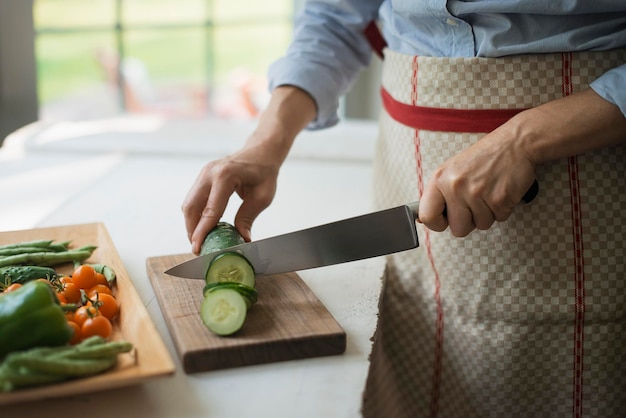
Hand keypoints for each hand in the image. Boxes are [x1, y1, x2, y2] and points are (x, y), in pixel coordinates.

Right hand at [182, 86, 316, 253]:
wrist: (261, 152)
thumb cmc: (264, 172)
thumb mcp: (263, 197)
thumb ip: (248, 217)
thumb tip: (241, 239)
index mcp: (225, 176)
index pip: (210, 210)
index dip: (203, 231)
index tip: (197, 247)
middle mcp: (209, 173)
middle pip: (191, 207)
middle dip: (192, 230)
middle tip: (197, 248)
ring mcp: (204, 173)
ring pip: (189, 203)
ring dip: (192, 223)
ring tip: (199, 240)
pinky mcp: (203, 177)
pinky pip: (194, 199)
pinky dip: (196, 215)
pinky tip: (203, 226)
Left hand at [418, 120, 535, 236]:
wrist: (515, 143)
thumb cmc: (484, 157)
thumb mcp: (453, 169)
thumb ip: (440, 193)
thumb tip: (426, 218)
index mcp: (440, 179)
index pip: (427, 216)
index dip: (437, 224)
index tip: (445, 220)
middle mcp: (455, 186)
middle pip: (457, 229)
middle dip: (468, 221)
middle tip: (475, 203)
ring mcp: (477, 193)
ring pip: (480, 225)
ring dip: (487, 214)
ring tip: (489, 193)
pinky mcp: (499, 199)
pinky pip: (498, 219)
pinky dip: (502, 209)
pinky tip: (500, 191)